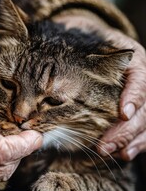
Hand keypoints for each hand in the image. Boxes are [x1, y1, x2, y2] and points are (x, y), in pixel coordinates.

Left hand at [53, 13, 145, 159]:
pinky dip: (134, 141)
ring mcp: (139, 95)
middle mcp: (140, 78)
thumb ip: (78, 45)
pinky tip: (123, 153)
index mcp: (133, 60)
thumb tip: (54, 60)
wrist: (97, 43)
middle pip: (144, 106)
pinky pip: (142, 127)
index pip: (141, 78)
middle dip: (126, 129)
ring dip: (131, 139)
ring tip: (116, 153)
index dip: (135, 96)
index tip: (124, 113)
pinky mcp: (135, 108)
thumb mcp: (86, 38)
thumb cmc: (90, 42)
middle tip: (106, 145)